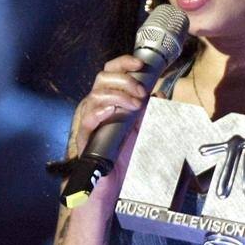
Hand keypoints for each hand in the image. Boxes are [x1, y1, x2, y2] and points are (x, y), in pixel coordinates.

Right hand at [68, 54, 151, 202]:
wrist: (111, 181)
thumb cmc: (122, 154)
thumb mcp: (141, 127)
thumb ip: (149, 110)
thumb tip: (159, 94)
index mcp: (108, 99)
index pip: (110, 71)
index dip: (123, 63)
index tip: (140, 64)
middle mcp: (96, 105)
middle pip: (102, 77)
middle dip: (125, 80)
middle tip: (141, 93)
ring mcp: (89, 119)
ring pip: (96, 94)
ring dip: (119, 95)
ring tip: (135, 106)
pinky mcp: (85, 135)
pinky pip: (89, 117)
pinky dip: (102, 110)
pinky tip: (114, 111)